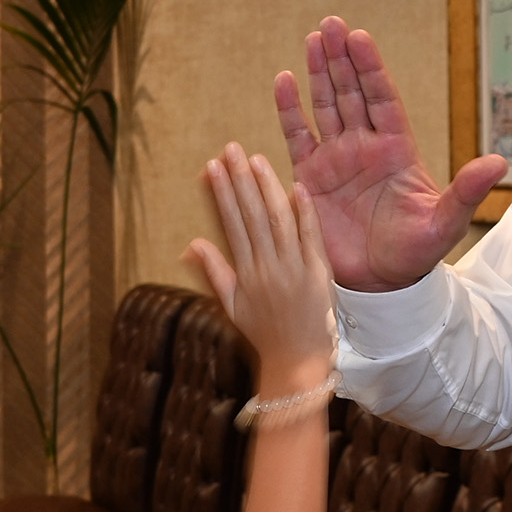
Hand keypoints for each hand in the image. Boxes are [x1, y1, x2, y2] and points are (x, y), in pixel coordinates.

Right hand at [186, 144, 333, 384]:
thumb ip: (215, 271)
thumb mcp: (232, 305)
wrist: (297, 361)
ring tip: (255, 159)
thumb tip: (192, 243)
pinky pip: (311, 237)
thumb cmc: (264, 333)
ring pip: (278, 220)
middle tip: (230, 149)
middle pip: (251, 215)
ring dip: (266, 187)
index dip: (221, 194)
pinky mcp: (319, 273)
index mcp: (246, 273)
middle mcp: (267, 267)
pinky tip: (296, 187)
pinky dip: (305, 212)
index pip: (231, 224)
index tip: (212, 167)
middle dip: (239, 180)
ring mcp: (294, 269)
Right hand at [273, 17, 507, 291]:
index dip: (371, 68)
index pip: (383, 98)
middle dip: (341, 58)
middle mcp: (365, 147)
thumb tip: (498, 162)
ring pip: (326, 105)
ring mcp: (336, 159)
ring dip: (318, 73)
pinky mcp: (310, 177)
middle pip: (352, 92)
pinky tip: (284, 80)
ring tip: (312, 39)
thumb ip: (465, 190)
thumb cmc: (415, 254)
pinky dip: (290, 110)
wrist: (380, 286)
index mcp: (397, 149)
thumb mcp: (444, 223)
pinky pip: (297, 136)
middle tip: (331, 24)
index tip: (359, 38)